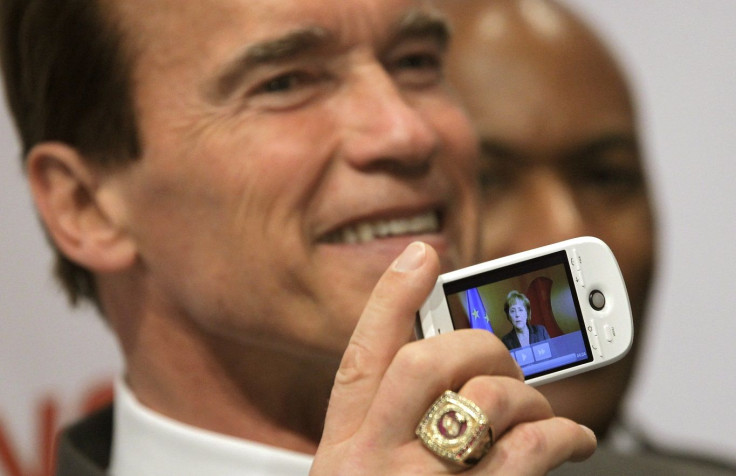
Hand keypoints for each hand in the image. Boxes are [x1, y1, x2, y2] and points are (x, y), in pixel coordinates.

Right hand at [311, 242, 595, 474]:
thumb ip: (392, 433)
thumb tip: (458, 378)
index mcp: (340, 458)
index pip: (359, 360)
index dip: (389, 299)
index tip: (422, 255)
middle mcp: (374, 469)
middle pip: (424, 364)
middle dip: (475, 344)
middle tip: (501, 359)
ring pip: (485, 402)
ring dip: (528, 395)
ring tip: (541, 409)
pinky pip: (530, 453)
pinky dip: (565, 432)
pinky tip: (574, 436)